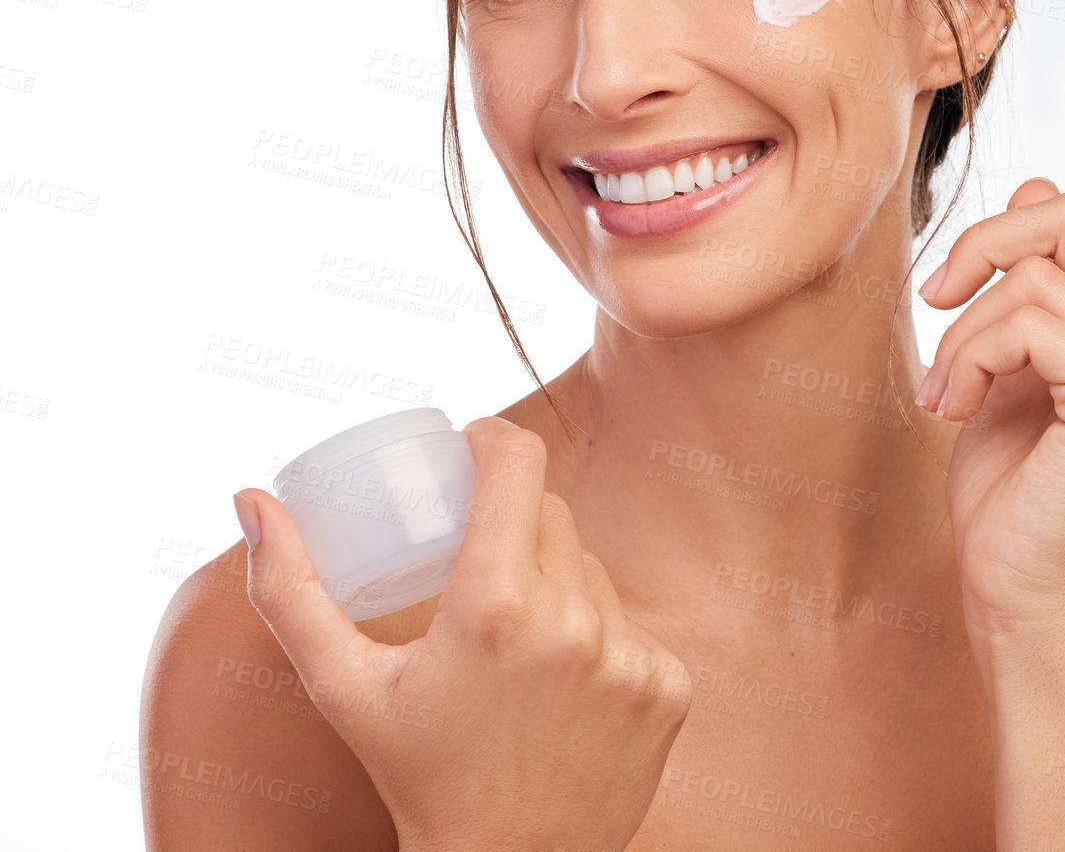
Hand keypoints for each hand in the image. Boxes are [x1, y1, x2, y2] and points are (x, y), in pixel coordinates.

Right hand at [233, 416, 691, 851]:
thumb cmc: (417, 774)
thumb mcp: (343, 685)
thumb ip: (290, 588)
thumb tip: (248, 499)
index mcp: (495, 606)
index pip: (518, 464)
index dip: (495, 439)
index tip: (474, 446)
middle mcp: (572, 622)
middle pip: (552, 513)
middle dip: (514, 518)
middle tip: (478, 555)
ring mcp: (630, 654)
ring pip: (591, 568)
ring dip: (557, 579)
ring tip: (515, 635)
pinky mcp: (667, 685)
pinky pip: (631, 622)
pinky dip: (599, 635)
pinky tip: (564, 679)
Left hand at [916, 55, 1064, 640]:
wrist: (1013, 576)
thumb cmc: (1008, 470)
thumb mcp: (1008, 349)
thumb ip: (1034, 273)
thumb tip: (1038, 181)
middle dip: (981, 239)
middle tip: (935, 297)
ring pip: (1034, 268)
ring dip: (962, 322)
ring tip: (947, 384)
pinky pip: (1025, 318)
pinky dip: (967, 355)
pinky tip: (955, 405)